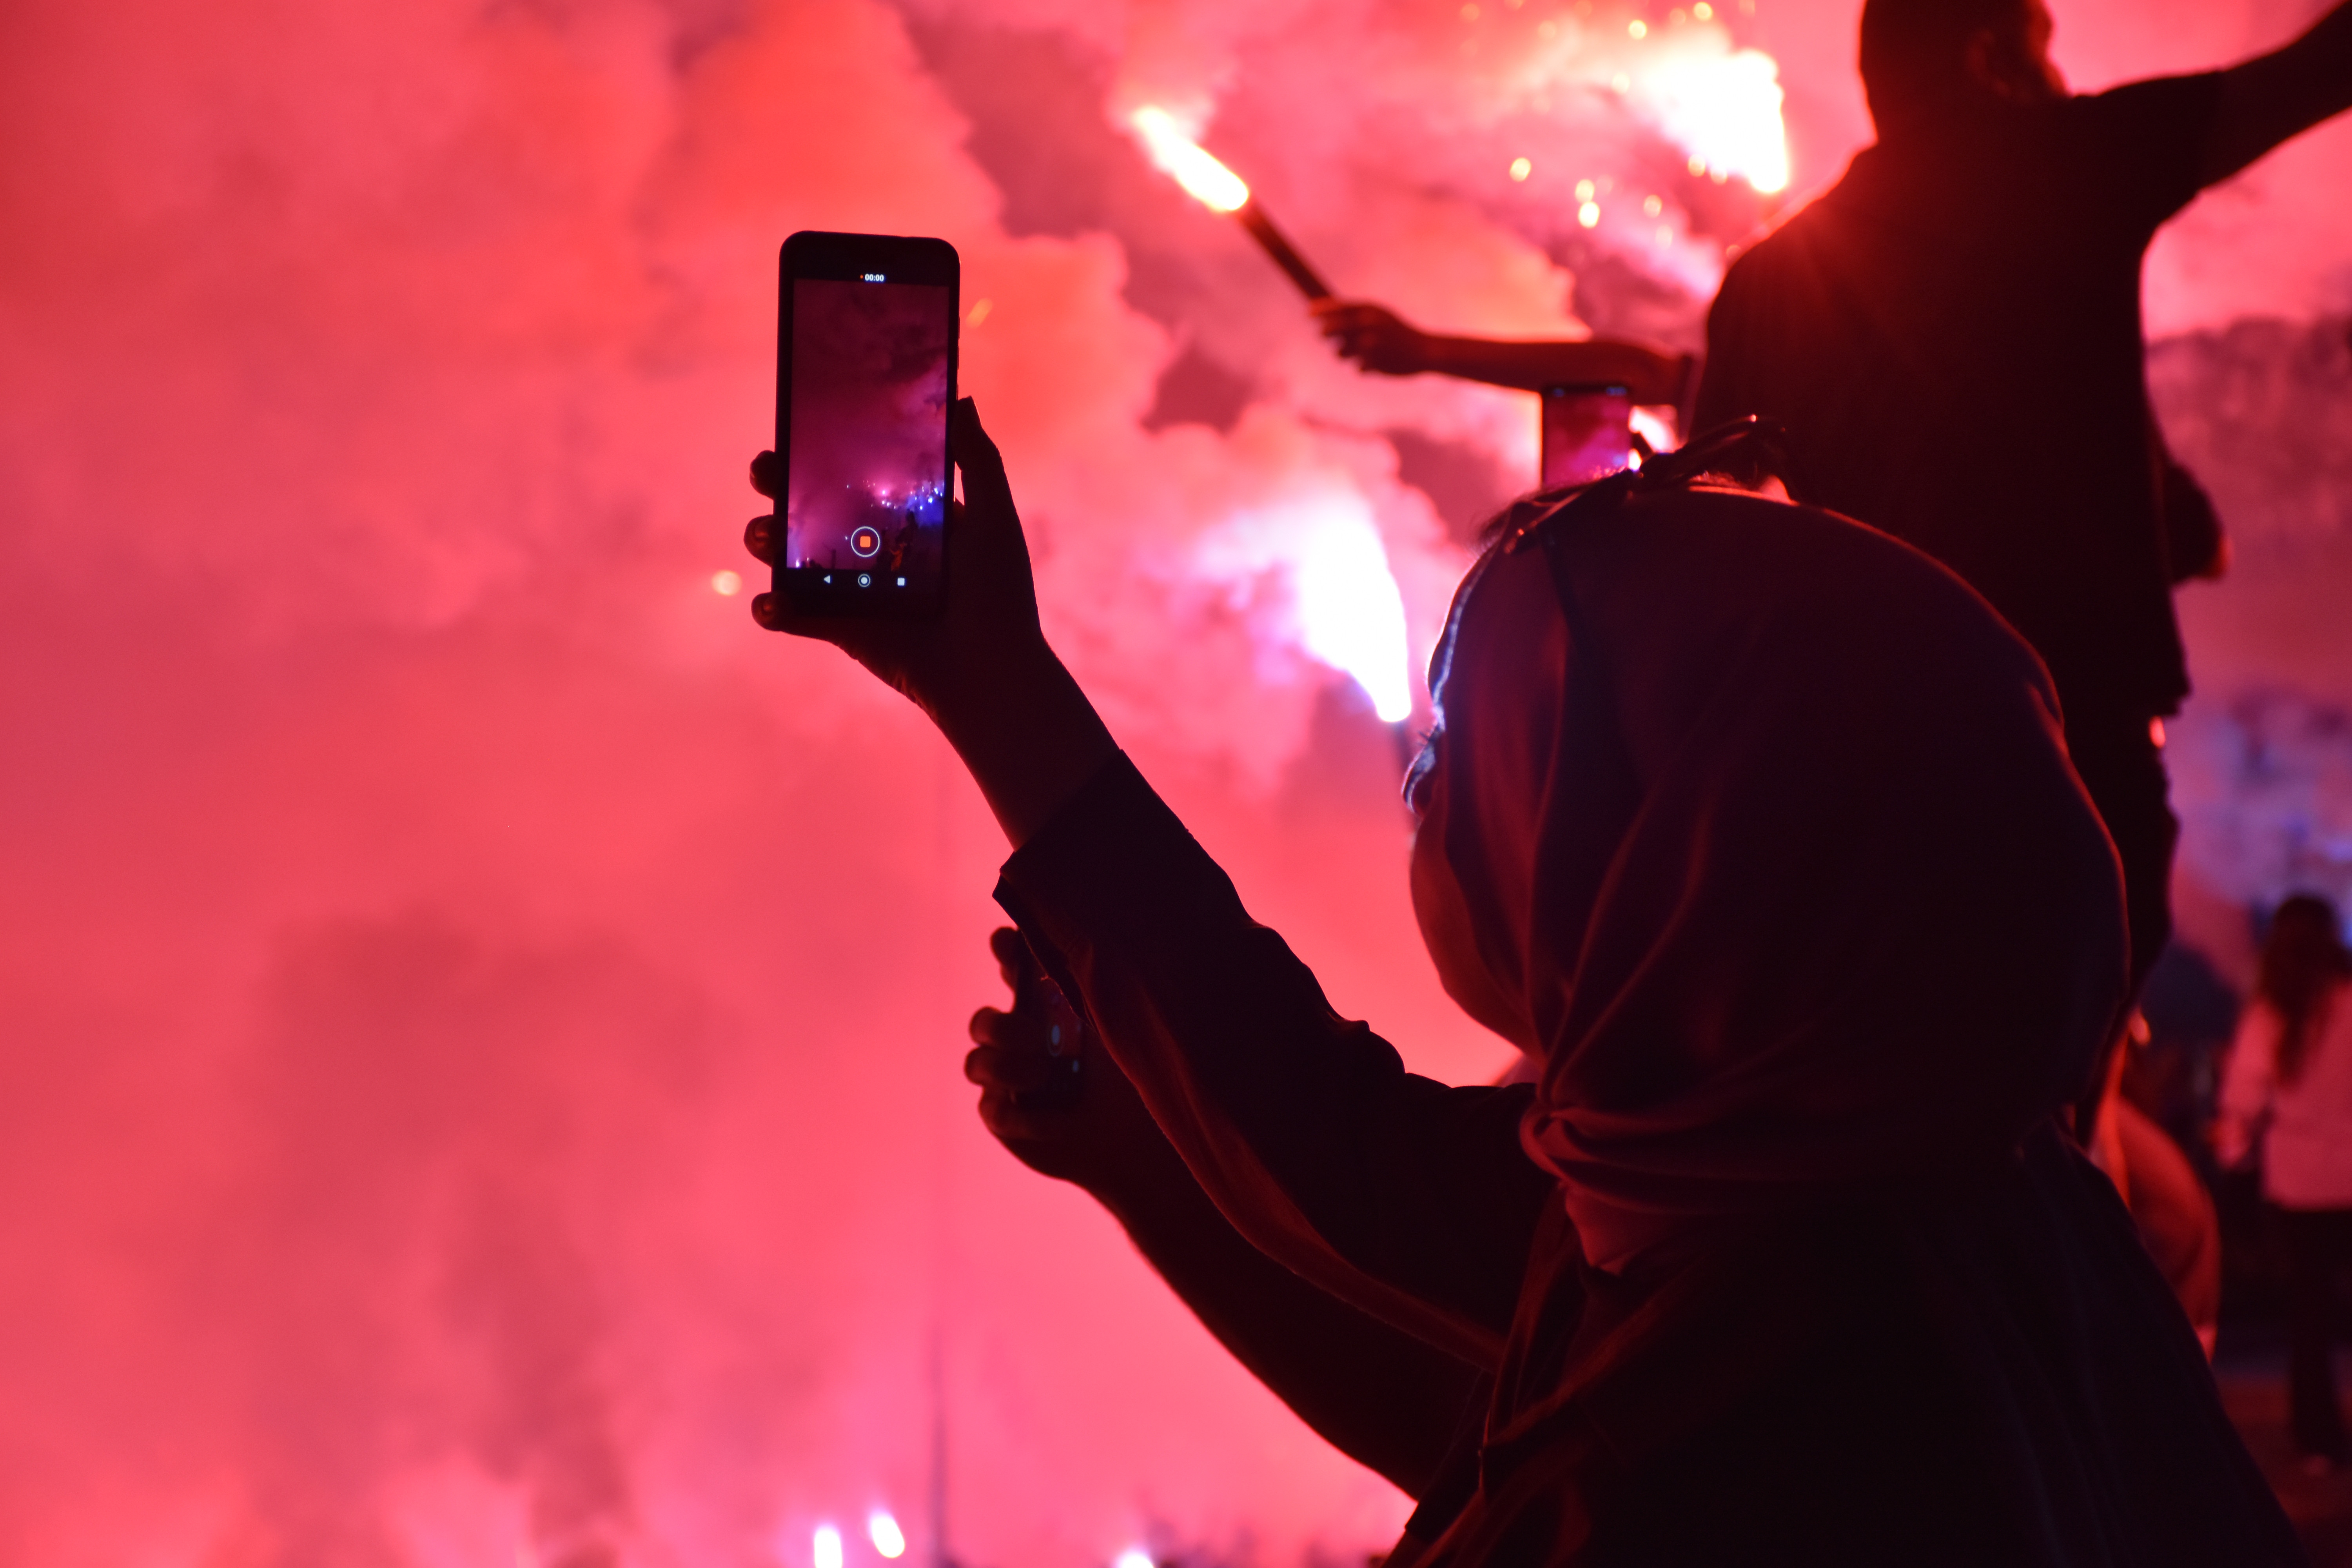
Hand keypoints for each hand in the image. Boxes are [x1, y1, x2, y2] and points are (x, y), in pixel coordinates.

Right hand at [743, 399, 1117, 846]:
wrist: (992, 668)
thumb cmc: (999, 592)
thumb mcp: (993, 516)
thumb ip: (977, 457)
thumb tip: (960, 396)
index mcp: (899, 513)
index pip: (849, 470)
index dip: (818, 447)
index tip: (798, 422)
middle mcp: (868, 545)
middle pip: (805, 505)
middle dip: (775, 483)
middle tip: (767, 470)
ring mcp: (848, 587)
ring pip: (786, 556)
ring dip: (764, 538)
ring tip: (767, 535)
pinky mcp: (838, 628)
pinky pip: (789, 615)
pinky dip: (771, 609)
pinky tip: (772, 602)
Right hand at [965, 926, 1168, 1190]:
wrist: (1144, 1135)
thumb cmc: (1137, 1066)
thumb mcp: (1120, 1018)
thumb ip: (1094, 979)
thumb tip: (1087, 931)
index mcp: (1044, 1000)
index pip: (1012, 964)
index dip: (1004, 951)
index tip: (1007, 943)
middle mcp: (1019, 1035)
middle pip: (982, 1022)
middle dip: (1002, 1026)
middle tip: (1036, 1037)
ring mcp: (1007, 1077)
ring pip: (976, 1063)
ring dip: (1007, 1067)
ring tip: (1045, 1075)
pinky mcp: (1004, 1117)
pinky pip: (994, 1110)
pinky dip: (1024, 1115)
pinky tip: (1058, 1120)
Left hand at [1311, 300, 1433, 375]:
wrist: (1423, 351)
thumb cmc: (1397, 331)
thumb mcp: (1380, 316)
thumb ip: (1357, 314)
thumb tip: (1326, 312)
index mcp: (1372, 311)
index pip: (1340, 307)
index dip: (1322, 309)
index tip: (1308, 312)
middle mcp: (1369, 326)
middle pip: (1333, 329)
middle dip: (1324, 331)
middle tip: (1322, 334)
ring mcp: (1371, 346)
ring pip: (1340, 352)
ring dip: (1342, 353)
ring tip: (1356, 351)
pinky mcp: (1374, 364)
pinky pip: (1357, 367)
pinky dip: (1362, 366)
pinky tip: (1375, 362)